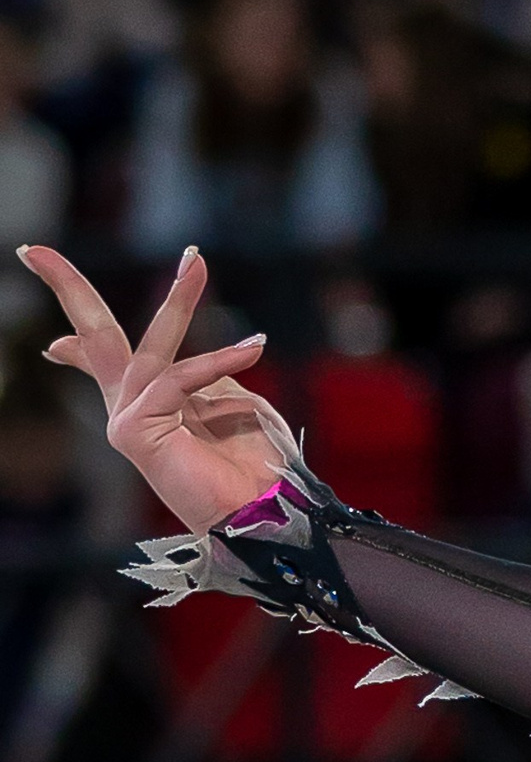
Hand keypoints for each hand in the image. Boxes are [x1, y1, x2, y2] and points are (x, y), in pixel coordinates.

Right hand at [23, 246, 286, 533]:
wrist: (269, 513)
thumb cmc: (258, 464)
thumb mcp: (233, 402)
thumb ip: (206, 374)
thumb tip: (180, 358)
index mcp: (150, 402)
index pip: (101, 357)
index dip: (75, 327)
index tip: (42, 287)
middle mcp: (129, 409)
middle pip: (94, 337)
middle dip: (66, 286)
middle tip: (31, 249)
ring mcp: (127, 420)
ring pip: (148, 346)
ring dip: (179, 299)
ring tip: (195, 260)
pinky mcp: (134, 431)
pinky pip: (178, 379)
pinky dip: (218, 360)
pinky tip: (252, 348)